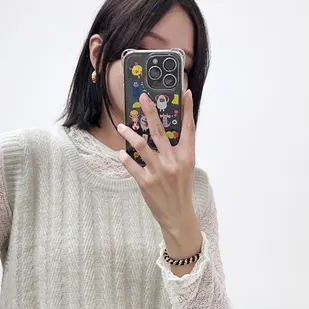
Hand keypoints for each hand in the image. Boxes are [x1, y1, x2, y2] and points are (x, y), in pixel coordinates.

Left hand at [118, 90, 201, 261]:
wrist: (178, 215)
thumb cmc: (180, 189)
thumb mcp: (185, 168)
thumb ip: (177, 150)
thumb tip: (164, 131)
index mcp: (187, 156)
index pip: (189, 128)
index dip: (187, 110)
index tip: (184, 93)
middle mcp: (174, 162)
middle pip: (161, 131)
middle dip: (151, 112)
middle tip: (143, 98)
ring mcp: (160, 172)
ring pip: (142, 146)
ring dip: (130, 134)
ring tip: (122, 126)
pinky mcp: (146, 183)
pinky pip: (132, 166)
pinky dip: (125, 158)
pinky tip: (120, 153)